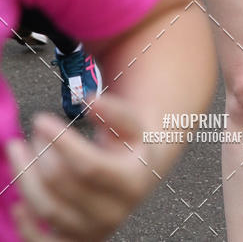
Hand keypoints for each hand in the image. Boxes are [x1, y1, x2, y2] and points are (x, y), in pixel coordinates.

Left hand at [7, 95, 151, 241]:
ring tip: (18, 150)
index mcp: (131, 181)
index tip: (40, 119)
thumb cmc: (133, 145)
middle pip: (63, 185)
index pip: (88, 165)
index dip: (61, 142)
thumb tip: (89, 99)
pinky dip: (26, 227)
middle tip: (34, 130)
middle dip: (41, 153)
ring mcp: (94, 230)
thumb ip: (113, 111)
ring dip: (26, 177)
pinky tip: (16, 203)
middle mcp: (113, 212)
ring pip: (48, 209)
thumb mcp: (133, 123)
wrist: (140, 175)